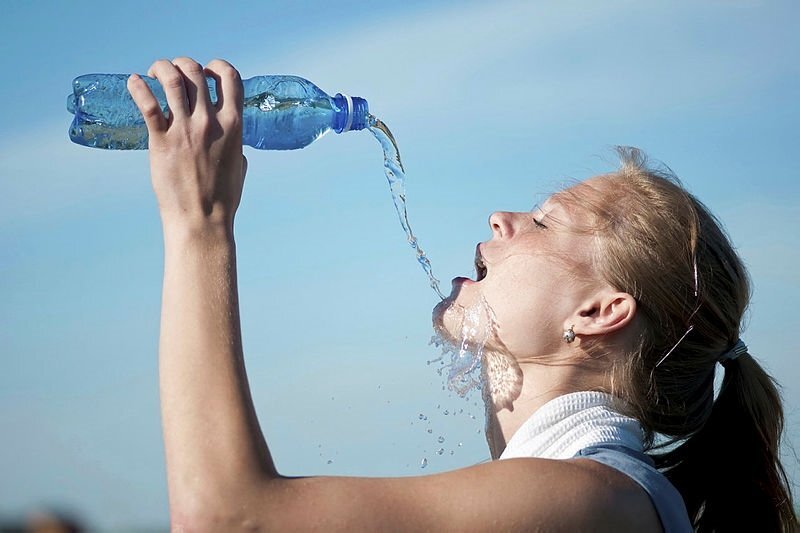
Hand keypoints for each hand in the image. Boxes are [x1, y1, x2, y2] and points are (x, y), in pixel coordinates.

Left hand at [128, 57, 247, 231]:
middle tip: (173, 73)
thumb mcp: (239, 167)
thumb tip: (232, 141)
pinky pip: (147, 104)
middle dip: (183, 65)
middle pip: (196, 72)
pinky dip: (137, 86)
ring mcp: (184, 131)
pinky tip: (133, 83)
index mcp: (234, 126)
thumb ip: (236, 146)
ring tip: (153, 73)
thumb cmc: (223, 199)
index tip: (208, 73)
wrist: (201, 221)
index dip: (218, 67)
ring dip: (161, 68)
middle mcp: (209, 123)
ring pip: (172, 79)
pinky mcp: (161, 141)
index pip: (230, 78)